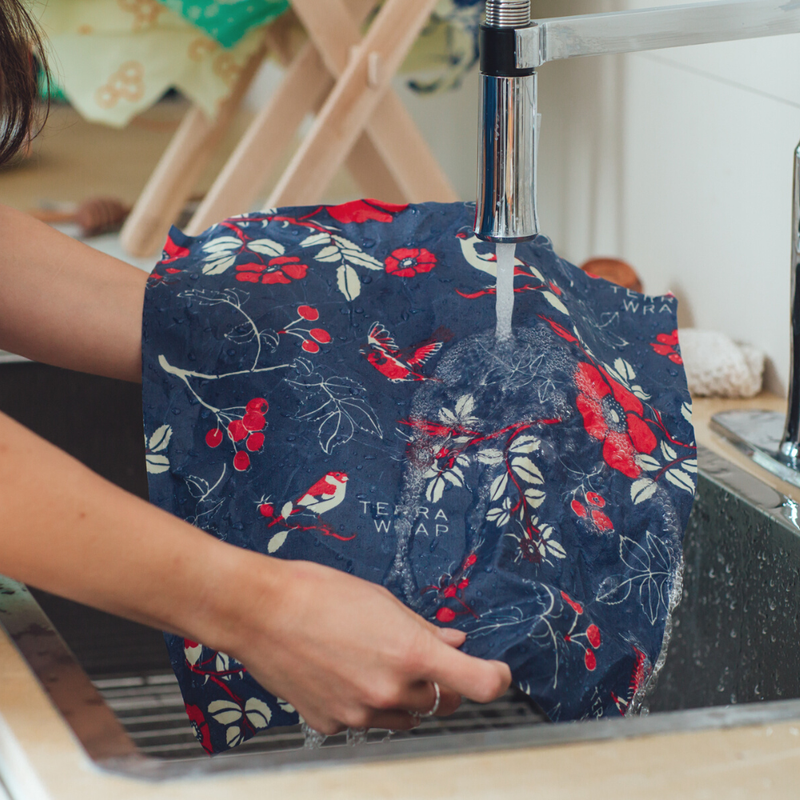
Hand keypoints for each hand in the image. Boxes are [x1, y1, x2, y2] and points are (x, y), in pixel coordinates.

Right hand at [222, 557, 511, 734]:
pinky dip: (367, 703)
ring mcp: (359, 713)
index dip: (497, 678)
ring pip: (406, 717)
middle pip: (441, 702)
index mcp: (409, 654)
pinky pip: (367, 721)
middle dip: (442, 683)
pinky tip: (347, 673)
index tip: (499, 672)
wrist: (260, 612)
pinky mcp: (332, 723)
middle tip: (424, 660)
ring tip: (377, 662)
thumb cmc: (318, 593)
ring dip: (407, 697)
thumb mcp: (381, 600)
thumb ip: (424, 628)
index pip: (478, 683)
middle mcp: (389, 691)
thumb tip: (453, 642)